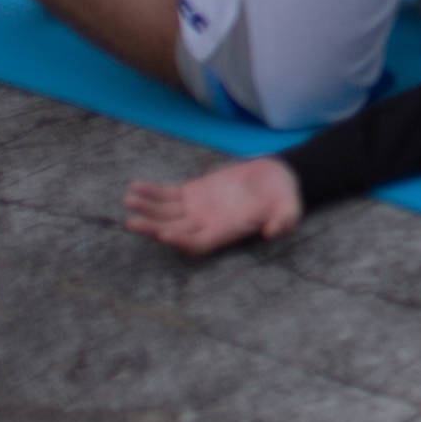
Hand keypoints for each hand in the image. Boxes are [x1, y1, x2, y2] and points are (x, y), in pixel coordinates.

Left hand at [123, 156, 304, 254]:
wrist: (276, 177)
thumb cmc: (284, 196)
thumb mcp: (290, 207)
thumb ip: (285, 219)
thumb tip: (274, 231)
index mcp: (226, 232)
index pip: (198, 244)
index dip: (181, 242)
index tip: (165, 235)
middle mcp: (207, 225)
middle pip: (174, 232)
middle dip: (153, 228)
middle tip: (132, 222)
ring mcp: (197, 210)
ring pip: (166, 214)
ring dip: (147, 209)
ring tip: (130, 200)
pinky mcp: (193, 193)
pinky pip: (168, 195)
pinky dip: (152, 192)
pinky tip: (135, 187)